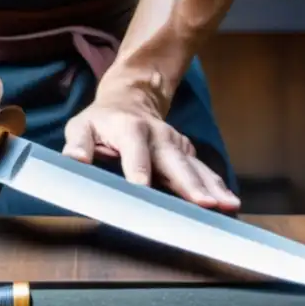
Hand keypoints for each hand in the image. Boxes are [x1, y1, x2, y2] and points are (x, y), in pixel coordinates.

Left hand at [61, 82, 239, 211]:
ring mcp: (175, 143)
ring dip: (212, 187)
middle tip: (204, 204)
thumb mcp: (81, 126)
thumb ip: (77, 144)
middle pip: (175, 161)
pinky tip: (230, 203)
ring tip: (227, 206)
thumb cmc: (101, 121)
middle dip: (190, 184)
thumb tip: (75, 161)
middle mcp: (158, 135)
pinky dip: (217, 186)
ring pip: (195, 166)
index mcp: (130, 129)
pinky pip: (203, 170)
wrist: (129, 99)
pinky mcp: (186, 152)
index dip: (139, 169)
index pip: (135, 151)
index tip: (143, 187)